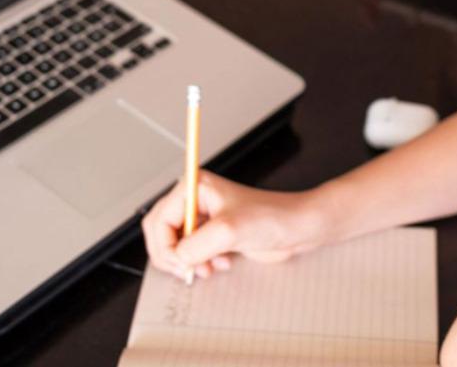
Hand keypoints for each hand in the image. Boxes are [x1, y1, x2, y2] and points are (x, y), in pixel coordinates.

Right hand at [141, 170, 323, 280]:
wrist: (297, 228)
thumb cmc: (272, 218)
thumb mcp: (228, 232)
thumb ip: (195, 245)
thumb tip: (177, 258)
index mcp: (194, 187)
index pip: (160, 220)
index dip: (165, 246)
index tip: (180, 264)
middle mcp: (195, 200)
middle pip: (162, 232)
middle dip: (173, 255)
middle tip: (188, 270)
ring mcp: (204, 218)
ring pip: (176, 246)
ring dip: (190, 262)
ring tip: (208, 268)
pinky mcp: (214, 234)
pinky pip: (192, 253)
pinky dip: (202, 263)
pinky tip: (221, 263)